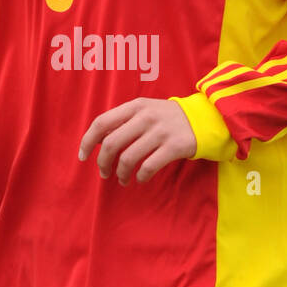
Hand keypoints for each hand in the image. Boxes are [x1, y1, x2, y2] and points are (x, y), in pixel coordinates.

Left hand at [78, 98, 196, 185]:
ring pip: (128, 158)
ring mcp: (160, 132)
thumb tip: (98, 141)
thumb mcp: (146, 110)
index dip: (87, 141)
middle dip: (102, 162)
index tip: (82, 156)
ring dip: (121, 174)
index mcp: (135, 106)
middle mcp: (145, 117)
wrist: (204, 119)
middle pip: (111, 143)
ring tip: (123, 179)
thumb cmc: (167, 118)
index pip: (101, 122)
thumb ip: (123, 121)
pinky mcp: (174, 147)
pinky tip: (140, 179)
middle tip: (104, 173)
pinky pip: (148, 167)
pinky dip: (140, 177)